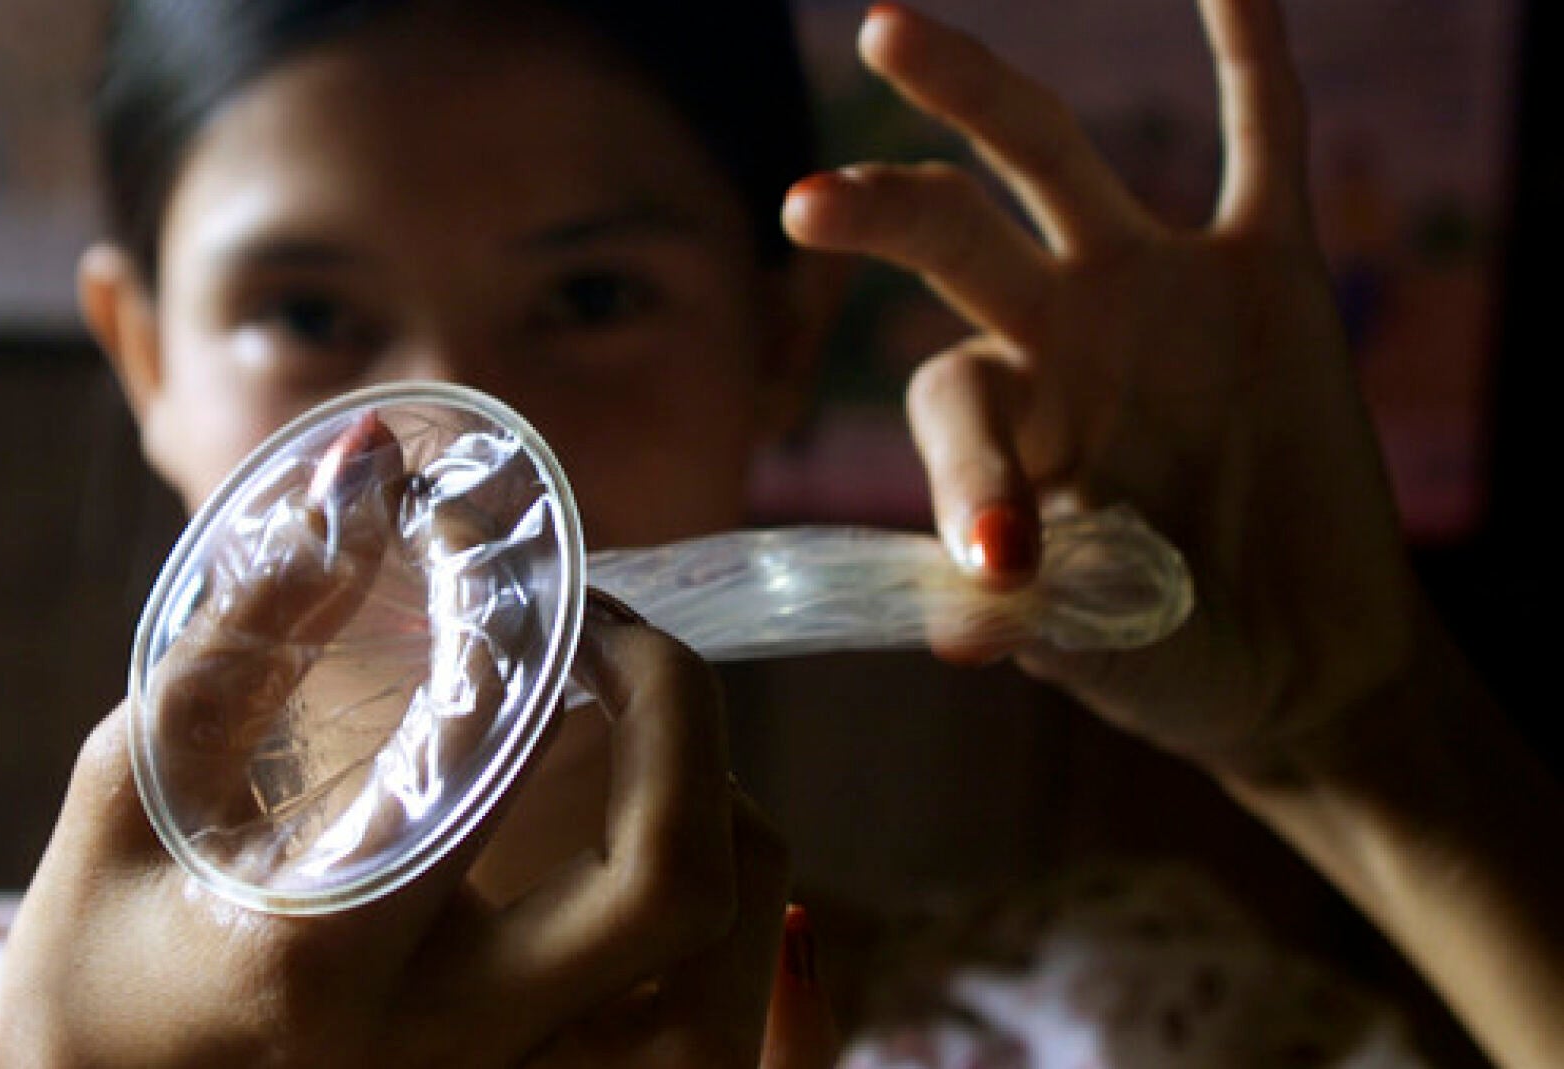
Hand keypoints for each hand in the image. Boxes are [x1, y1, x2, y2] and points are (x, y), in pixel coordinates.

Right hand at [0, 419, 801, 1066]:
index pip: (510, 766)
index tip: (546, 563)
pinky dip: (700, 901)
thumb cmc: (91, 964)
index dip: (562, 629)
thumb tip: (366, 458)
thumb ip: (250, 631)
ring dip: (712, 813)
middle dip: (684, 717)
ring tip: (627, 727)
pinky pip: (702, 1018)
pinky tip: (619, 830)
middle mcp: (449, 1050)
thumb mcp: (130, 790)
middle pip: (679, 887)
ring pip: (722, 965)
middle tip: (620, 638)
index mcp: (331, 961)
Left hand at [783, 0, 1417, 772]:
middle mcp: (1058, 334)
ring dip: (979, 95)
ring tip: (885, 33)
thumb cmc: (1169, 656)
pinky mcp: (1270, 273)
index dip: (970, 478)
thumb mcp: (1101, 645)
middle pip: (952, 239)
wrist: (1296, 658)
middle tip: (807, 204)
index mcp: (1003, 422)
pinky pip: (1267, 141)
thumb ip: (1038, 619)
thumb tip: (965, 631)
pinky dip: (1253, 58)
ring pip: (1053, 161)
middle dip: (884, 216)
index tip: (1005, 568)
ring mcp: (1155, 290)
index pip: (955, 405)